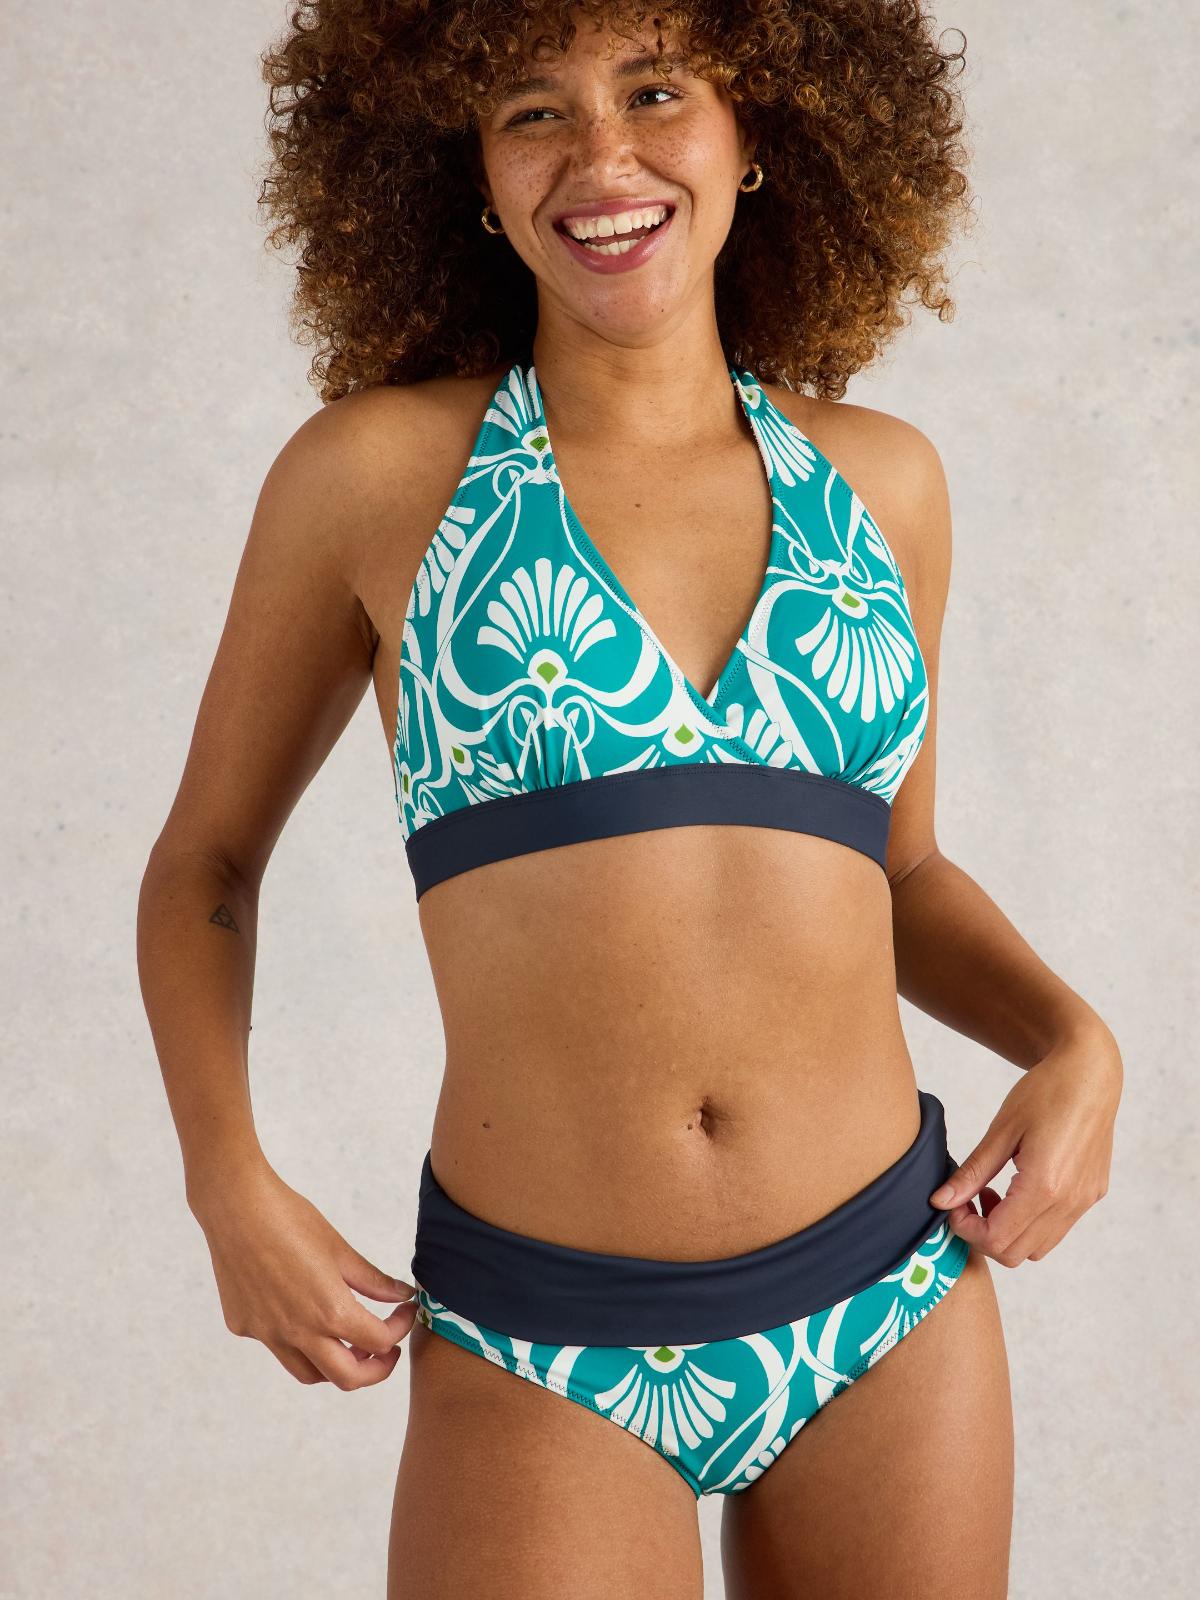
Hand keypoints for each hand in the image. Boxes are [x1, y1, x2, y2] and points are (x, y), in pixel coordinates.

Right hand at [191, 1158, 419, 1387]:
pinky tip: (300, 1310)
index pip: (378, 1342)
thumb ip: (373, 1280)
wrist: (235, 1206)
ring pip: (308, 1373)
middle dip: (375, 1369)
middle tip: (386, 1350)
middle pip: (347, 1379)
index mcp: (329, 1311)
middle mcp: (298, 1332)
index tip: (404, 1312)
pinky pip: (276, 1346)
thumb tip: (402, 1296)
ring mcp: (266, 1334)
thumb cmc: (289, 1218)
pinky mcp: (243, 1326)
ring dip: (334, 1365)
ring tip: (348, 1341)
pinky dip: (296, 1339)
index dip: (399, 1329)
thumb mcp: (339, 1249)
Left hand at [928, 1026, 1122, 1266]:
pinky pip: (1056, 1229)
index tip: (952, 1205)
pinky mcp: (1092, 1195)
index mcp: (1045, 1186)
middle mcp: (1069, 1202)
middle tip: (968, 1200)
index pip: (997, 1240)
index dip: (966, 1230)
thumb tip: (940, 1202)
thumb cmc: (1046, 1092)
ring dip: (1007, 1232)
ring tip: (992, 1193)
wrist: (1090, 1073)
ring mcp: (1084, 1202)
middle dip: (983, 1235)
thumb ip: (972, 1172)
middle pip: (1015, 1253)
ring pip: (1037, 1249)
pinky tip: (1017, 1189)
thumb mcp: (1001, 1130)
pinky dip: (1029, 1223)